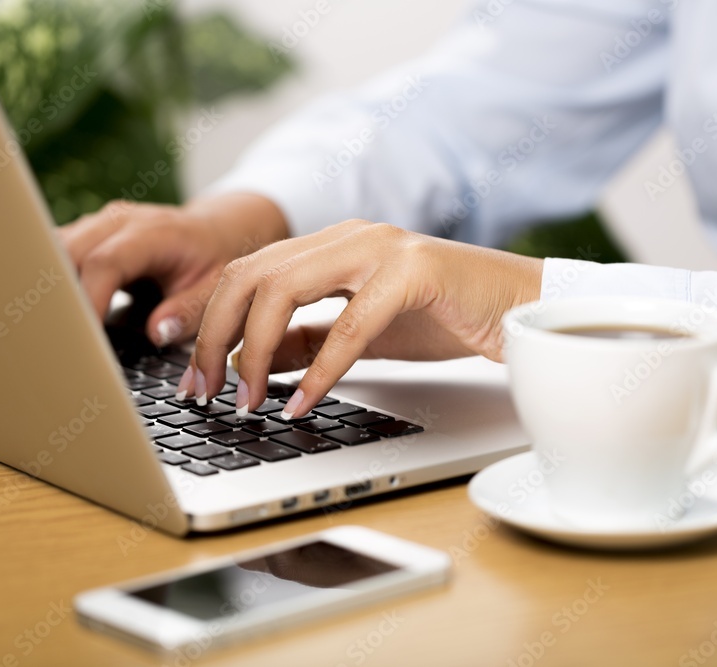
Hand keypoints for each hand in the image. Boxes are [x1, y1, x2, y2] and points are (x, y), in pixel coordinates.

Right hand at [57, 193, 288, 345]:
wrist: (214, 231)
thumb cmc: (214, 261)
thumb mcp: (215, 288)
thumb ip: (189, 311)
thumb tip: (156, 332)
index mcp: (153, 233)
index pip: (106, 263)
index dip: (89, 301)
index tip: (83, 338)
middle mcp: (117, 222)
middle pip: (66, 253)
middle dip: (58, 298)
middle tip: (56, 341)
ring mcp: (96, 226)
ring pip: (51, 251)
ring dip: (48, 291)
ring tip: (47, 331)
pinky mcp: (85, 236)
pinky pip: (54, 255)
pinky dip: (51, 283)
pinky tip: (50, 314)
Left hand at [180, 219, 542, 417]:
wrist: (521, 308)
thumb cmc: (447, 317)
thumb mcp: (361, 334)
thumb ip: (307, 340)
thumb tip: (253, 364)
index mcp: (330, 245)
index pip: (246, 273)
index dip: (210, 324)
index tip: (195, 377)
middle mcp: (348, 236)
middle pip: (250, 275)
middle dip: (216, 337)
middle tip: (206, 392)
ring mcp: (380, 247)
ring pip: (285, 288)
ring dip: (254, 350)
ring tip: (247, 400)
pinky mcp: (415, 270)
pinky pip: (350, 322)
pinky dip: (320, 368)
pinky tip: (304, 402)